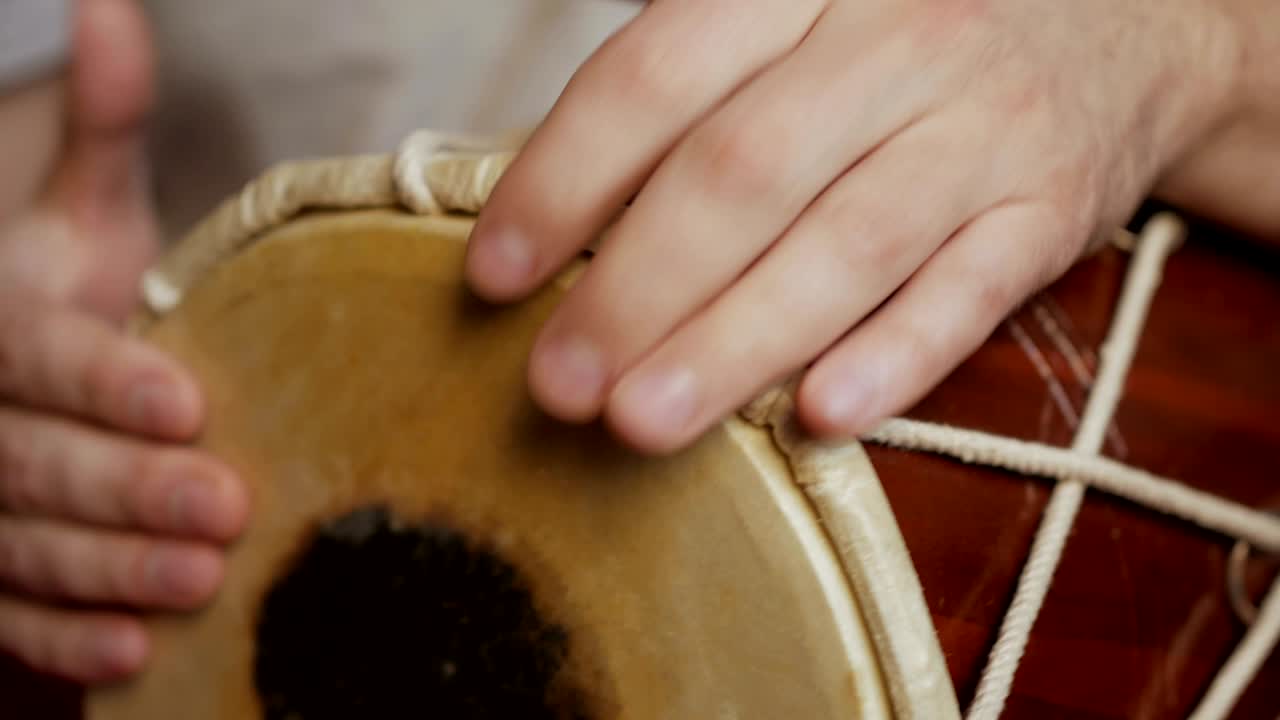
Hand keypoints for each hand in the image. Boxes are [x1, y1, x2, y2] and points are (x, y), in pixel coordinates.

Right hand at [0, 0, 246, 683]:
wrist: (37, 372)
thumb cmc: (75, 285)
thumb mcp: (84, 210)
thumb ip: (96, 129)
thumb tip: (113, 10)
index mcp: (1, 321)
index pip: (36, 355)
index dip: (102, 382)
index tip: (186, 402)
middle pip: (31, 458)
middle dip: (122, 487)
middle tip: (224, 506)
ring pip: (20, 542)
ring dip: (106, 568)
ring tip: (197, 584)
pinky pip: (8, 609)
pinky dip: (63, 634)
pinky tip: (132, 653)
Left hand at [466, 0, 1243, 452]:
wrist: (1121, 19)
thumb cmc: (903, 29)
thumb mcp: (798, 11)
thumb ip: (694, 89)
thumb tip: (548, 212)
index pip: (656, 75)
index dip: (563, 178)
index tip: (493, 273)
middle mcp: (898, 39)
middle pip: (741, 171)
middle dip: (635, 287)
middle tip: (557, 384)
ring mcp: (984, 126)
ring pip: (847, 244)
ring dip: (735, 341)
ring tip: (641, 421)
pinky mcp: (1052, 209)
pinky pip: (970, 293)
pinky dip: (894, 356)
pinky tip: (817, 418)